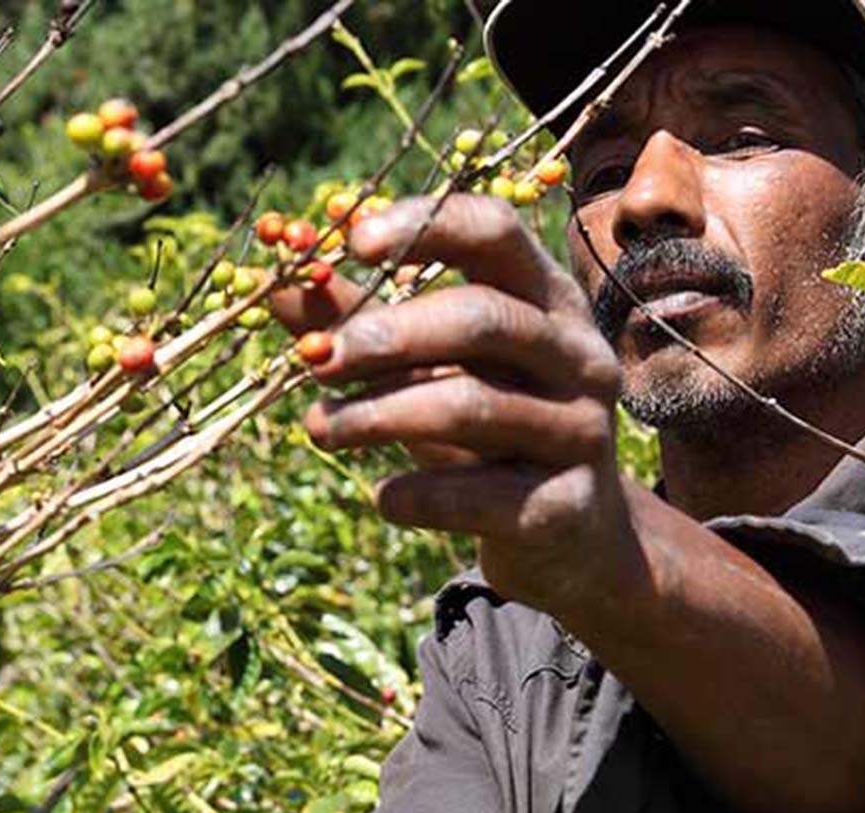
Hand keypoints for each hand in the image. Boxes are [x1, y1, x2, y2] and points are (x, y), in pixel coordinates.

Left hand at [276, 194, 631, 613]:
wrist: (570, 533)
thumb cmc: (492, 433)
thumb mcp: (437, 371)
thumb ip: (367, 327)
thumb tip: (281, 287)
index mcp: (551, 303)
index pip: (496, 233)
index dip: (424, 227)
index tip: (350, 245)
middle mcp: (581, 358)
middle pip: (482, 320)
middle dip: (386, 337)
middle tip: (315, 362)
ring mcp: (583, 433)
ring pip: (471, 407)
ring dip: (376, 416)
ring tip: (318, 430)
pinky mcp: (565, 505)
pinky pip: (473, 495)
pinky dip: (413, 495)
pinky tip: (384, 499)